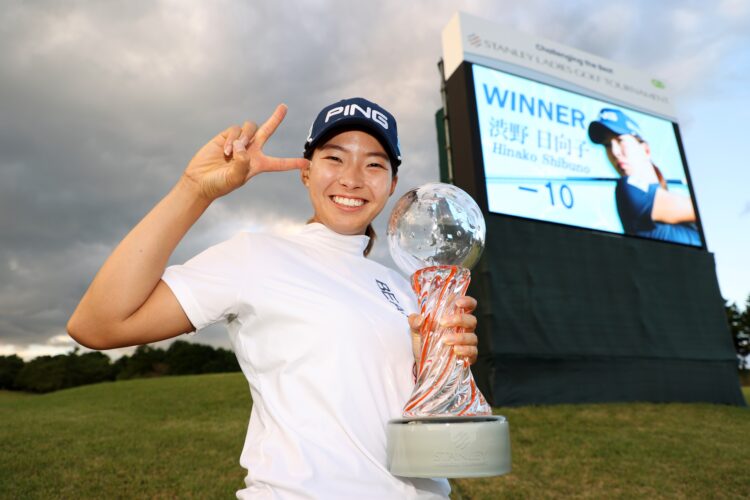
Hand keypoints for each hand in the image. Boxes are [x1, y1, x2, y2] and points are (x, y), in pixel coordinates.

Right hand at [182, 104, 309, 200]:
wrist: (200, 180)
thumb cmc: (219, 184)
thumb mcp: (235, 179)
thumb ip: (242, 164)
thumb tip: (243, 147)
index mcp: (259, 164)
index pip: (279, 163)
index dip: (292, 163)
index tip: (307, 163)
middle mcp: (251, 151)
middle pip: (267, 131)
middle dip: (275, 118)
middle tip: (284, 106)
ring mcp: (239, 142)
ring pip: (250, 128)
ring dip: (244, 138)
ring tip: (233, 152)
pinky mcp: (227, 136)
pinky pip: (236, 130)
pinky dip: (232, 140)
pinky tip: (226, 152)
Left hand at [408, 295, 478, 364]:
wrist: (423, 363)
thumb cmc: (425, 342)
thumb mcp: (417, 331)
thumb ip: (416, 322)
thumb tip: (420, 318)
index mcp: (456, 318)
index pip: (469, 306)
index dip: (467, 301)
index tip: (458, 302)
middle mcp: (465, 329)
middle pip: (471, 320)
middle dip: (459, 319)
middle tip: (443, 322)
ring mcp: (468, 343)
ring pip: (472, 337)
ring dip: (459, 337)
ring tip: (445, 340)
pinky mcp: (468, 357)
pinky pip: (472, 352)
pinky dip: (465, 350)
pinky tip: (455, 350)